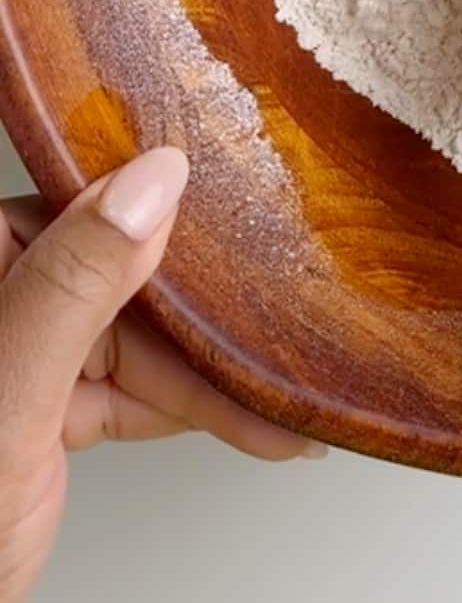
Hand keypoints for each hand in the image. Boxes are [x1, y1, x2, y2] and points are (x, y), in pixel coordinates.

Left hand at [0, 147, 321, 602]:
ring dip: (222, 373)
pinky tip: (258, 420)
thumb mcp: (10, 392)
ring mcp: (27, 360)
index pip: (87, 213)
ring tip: (291, 390)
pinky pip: (139, 392)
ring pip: (149, 339)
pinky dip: (199, 410)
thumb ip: (75, 286)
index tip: (246, 218)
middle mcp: (5, 305)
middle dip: (212, 313)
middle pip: (131, 280)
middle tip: (292, 315)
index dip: (170, 219)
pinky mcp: (50, 414)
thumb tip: (152, 182)